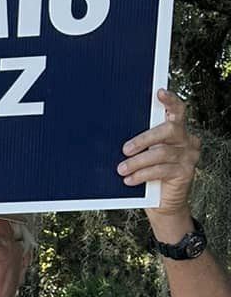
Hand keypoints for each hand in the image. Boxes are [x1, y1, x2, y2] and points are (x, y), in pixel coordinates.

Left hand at [120, 90, 199, 215]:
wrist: (161, 205)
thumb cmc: (148, 176)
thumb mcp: (142, 155)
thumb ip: (137, 143)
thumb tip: (109, 134)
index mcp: (176, 130)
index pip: (177, 110)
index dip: (170, 100)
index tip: (159, 92)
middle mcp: (186, 139)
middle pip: (169, 129)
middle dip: (144, 138)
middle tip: (125, 149)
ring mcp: (188, 155)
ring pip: (161, 152)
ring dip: (137, 161)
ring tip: (121, 169)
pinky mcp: (186, 172)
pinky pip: (162, 170)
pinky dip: (142, 174)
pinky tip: (129, 180)